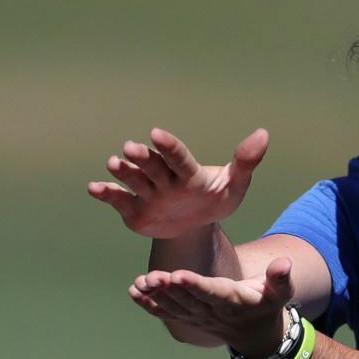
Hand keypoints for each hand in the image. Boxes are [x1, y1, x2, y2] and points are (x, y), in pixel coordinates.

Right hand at [88, 127, 268, 238]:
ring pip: (134, 180)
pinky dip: (106, 194)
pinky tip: (94, 188)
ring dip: (123, 172)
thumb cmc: (215, 199)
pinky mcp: (133, 210)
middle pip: (152, 166)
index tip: (157, 134)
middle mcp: (163, 178)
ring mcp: (147, 193)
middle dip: (142, 157)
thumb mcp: (235, 186)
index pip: (179, 157)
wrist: (195, 224)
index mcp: (188, 172)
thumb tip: (264, 134)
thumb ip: (245, 162)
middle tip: (131, 148)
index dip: (169, 147)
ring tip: (114, 163)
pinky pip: (119, 200)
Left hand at [129, 255, 296, 356]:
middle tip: (153, 276)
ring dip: (156, 295)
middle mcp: (213, 312)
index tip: (178, 275)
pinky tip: (134, 292)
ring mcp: (199, 318)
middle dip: (169, 288)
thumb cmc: (267, 305)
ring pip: (175, 307)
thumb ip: (281, 278)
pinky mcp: (189, 319)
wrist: (257, 336)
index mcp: (233, 302)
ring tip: (141, 282)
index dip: (195, 285)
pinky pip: (167, 313)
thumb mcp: (280, 292)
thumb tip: (284, 262)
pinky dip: (150, 305)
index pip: (212, 292)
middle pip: (188, 299)